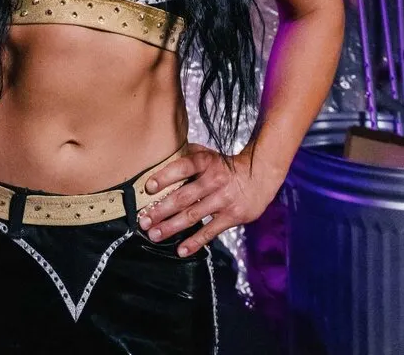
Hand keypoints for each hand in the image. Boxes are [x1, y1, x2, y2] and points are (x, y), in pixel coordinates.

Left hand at [137, 142, 281, 257]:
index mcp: (206, 162)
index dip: (165, 176)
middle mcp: (214, 181)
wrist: (260, 176)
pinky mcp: (232, 217)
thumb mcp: (208, 154)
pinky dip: (195, 242)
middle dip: (161, 210)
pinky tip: (180, 250)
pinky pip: (210, 231)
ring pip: (193, 216)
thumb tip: (161, 157)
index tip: (149, 187)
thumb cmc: (226, 165)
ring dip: (171, 227)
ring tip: (154, 235)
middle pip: (183, 196)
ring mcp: (223, 200)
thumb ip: (187, 155)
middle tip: (143, 220)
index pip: (183, 167)